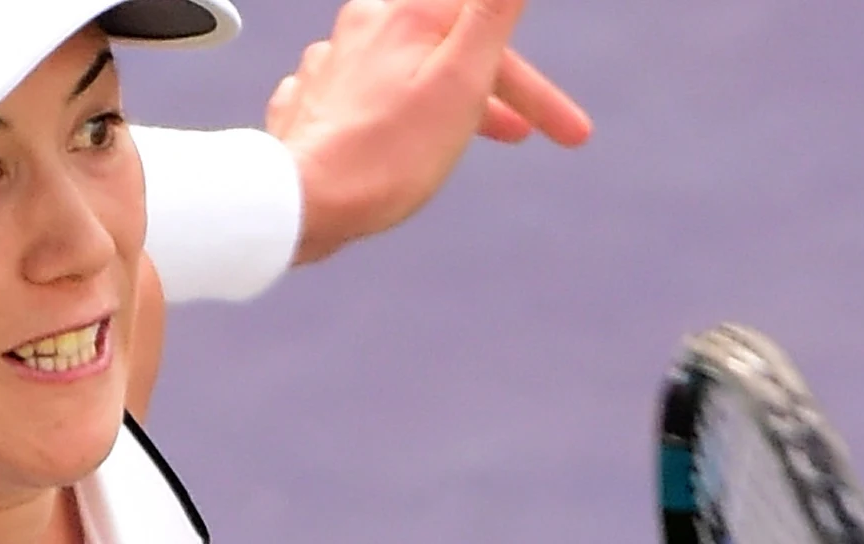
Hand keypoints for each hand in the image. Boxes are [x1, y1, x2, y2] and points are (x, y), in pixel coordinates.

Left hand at [264, 0, 593, 264]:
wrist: (297, 204)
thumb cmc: (386, 153)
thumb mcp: (462, 79)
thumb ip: (491, 11)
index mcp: (405, 13)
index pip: (485, 21)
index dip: (529, 81)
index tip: (566, 126)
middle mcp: (364, 24)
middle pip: (446, 47)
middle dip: (495, 90)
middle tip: (531, 134)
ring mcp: (331, 62)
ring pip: (407, 72)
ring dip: (447, 102)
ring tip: (466, 143)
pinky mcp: (310, 100)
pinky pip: (362, 95)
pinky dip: (392, 113)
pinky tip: (396, 138)